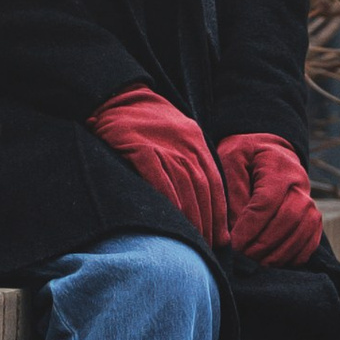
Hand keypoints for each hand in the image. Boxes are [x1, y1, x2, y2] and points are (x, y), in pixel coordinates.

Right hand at [87, 87, 228, 237]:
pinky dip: (168, 199)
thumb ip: (189, 158)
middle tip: (208, 245)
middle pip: (202, 187)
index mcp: (195, 140)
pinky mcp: (139, 147)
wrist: (118, 94)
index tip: (221, 236)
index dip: (219, 212)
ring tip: (194, 240)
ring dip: (191, 216)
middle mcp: (184, 143)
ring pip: (184, 186)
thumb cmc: (145, 119)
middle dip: (208, 220)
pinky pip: (158, 177)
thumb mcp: (177, 132)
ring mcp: (162, 144)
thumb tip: (200, 196)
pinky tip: (173, 218)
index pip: (213, 182)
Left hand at [218, 131, 322, 264]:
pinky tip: (273, 263)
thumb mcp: (230, 163)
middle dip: (263, 244)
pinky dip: (294, 256)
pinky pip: (310, 241)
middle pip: (288, 218)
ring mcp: (310, 201)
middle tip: (241, 258)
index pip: (267, 202)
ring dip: (278, 254)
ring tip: (254, 264)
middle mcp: (300, 184)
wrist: (267, 152)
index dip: (250, 227)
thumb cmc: (244, 158)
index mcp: (278, 167)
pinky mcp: (313, 218)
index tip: (233, 245)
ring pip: (302, 232)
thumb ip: (232, 193)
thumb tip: (235, 230)